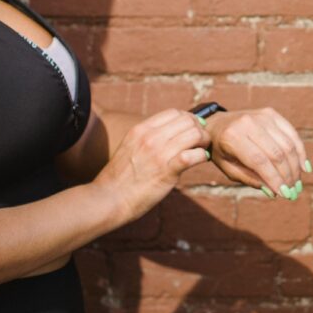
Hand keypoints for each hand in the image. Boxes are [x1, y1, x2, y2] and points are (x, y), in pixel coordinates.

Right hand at [96, 108, 210, 222]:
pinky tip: (201, 160)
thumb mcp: (129, 147)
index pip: (173, 112)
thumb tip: (170, 134)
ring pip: (194, 134)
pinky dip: (201, 156)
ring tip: (201, 149)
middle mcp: (150, 137)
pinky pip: (193, 155)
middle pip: (187, 120)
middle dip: (199, 128)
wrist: (108, 199)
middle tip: (201, 140)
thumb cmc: (120, 177)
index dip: (188, 118)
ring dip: (203, 141)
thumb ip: (147, 138)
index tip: (192, 129)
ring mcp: (159, 153)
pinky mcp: (167, 171)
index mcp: (141, 129)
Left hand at [205, 108, 308, 199]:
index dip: (274, 178)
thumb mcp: (229, 169)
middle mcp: (248, 123)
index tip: (284, 194)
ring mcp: (261, 116)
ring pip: (286, 144)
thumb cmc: (222, 151)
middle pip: (276, 153)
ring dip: (295, 166)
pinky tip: (303, 167)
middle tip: (293, 191)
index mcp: (232, 137)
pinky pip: (291, 133)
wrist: (217, 124)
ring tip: (297, 183)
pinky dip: (299, 151)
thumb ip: (251, 179)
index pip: (259, 161)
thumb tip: (274, 192)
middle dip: (287, 175)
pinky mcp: (271, 114)